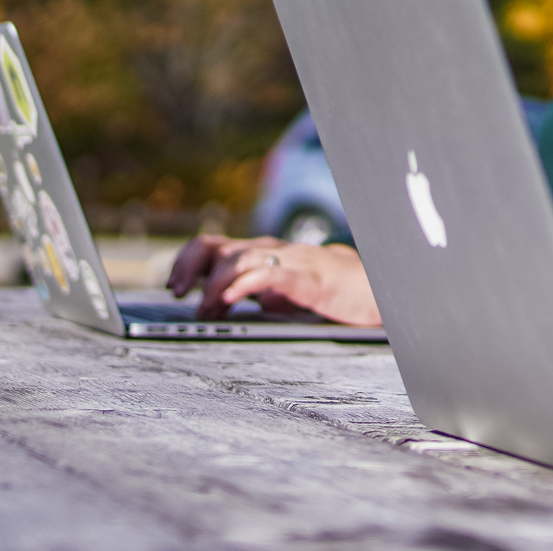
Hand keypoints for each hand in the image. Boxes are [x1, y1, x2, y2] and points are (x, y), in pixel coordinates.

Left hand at [166, 235, 380, 325]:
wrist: (378, 288)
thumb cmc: (332, 290)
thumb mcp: (287, 292)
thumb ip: (263, 292)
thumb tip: (237, 302)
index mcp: (264, 254)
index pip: (213, 246)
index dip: (187, 263)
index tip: (175, 288)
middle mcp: (272, 251)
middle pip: (217, 247)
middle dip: (190, 270)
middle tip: (180, 296)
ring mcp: (290, 261)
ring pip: (238, 259)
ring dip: (214, 285)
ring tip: (208, 307)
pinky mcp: (308, 277)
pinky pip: (270, 274)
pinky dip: (244, 285)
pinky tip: (231, 299)